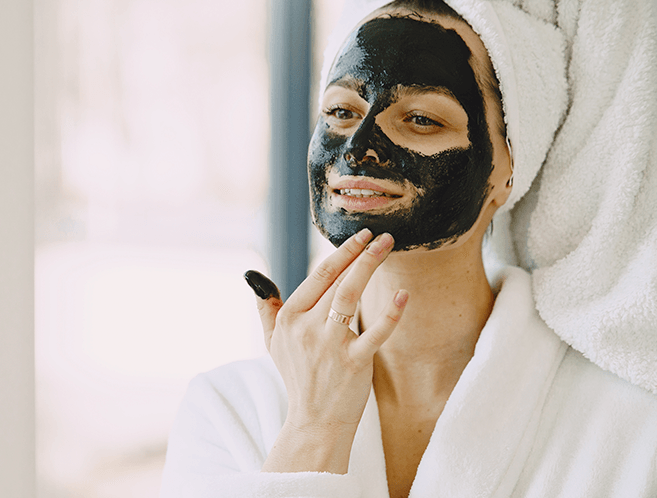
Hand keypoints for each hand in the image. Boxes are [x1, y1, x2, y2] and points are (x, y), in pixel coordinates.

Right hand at [244, 229, 407, 472]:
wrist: (314, 421)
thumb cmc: (298, 377)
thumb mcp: (273, 342)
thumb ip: (266, 308)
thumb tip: (254, 279)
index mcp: (288, 319)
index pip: (317, 277)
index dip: (340, 254)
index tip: (358, 236)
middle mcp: (307, 329)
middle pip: (336, 281)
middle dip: (359, 253)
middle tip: (381, 235)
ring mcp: (330, 345)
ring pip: (350, 296)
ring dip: (369, 266)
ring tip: (388, 247)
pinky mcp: (354, 362)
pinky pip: (375, 332)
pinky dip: (390, 314)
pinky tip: (402, 294)